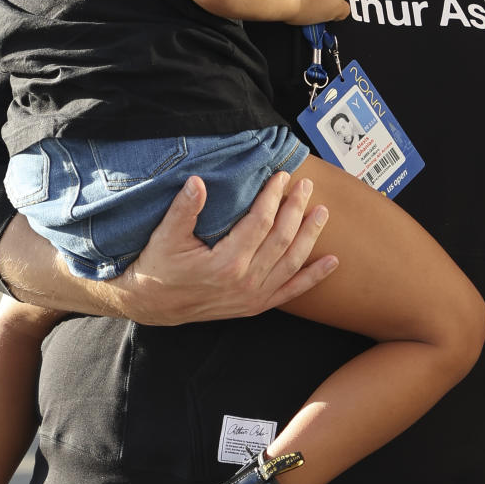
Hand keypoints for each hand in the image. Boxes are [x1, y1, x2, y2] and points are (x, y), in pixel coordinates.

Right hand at [113, 169, 338, 326]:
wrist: (153, 304)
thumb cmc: (158, 268)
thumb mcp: (164, 236)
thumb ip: (184, 209)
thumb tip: (198, 181)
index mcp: (225, 263)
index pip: (260, 222)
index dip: (273, 197)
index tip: (281, 177)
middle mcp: (245, 282)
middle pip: (281, 238)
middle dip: (296, 209)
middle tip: (306, 186)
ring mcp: (253, 297)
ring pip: (292, 261)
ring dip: (310, 235)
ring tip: (322, 212)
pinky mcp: (256, 306)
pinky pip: (291, 291)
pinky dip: (313, 277)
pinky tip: (332, 262)